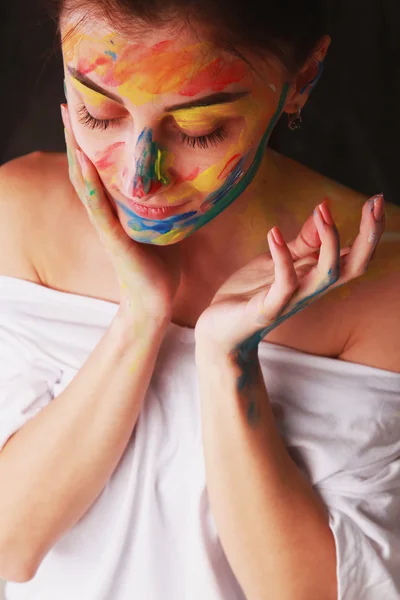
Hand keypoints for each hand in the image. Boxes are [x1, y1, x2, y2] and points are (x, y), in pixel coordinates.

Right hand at [61, 104, 181, 323]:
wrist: (156, 301)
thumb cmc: (160, 265)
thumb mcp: (165, 226)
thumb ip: (166, 204)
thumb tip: (190, 181)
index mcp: (116, 210)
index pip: (98, 170)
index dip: (91, 143)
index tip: (87, 112)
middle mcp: (105, 214)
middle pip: (84, 170)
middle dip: (75, 138)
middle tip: (66, 105)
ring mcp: (106, 226)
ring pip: (85, 183)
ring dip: (75, 152)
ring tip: (67, 122)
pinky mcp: (113, 240)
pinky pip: (98, 209)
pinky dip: (90, 185)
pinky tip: (83, 161)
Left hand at [195, 195, 384, 356]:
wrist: (219, 330)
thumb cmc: (250, 294)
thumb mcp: (277, 261)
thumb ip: (302, 243)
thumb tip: (324, 209)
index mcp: (315, 278)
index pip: (355, 256)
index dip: (371, 230)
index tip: (377, 198)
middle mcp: (310, 290)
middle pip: (353, 267)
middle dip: (369, 236)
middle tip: (375, 203)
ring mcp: (291, 301)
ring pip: (327, 277)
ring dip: (330, 243)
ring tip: (324, 211)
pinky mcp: (268, 309)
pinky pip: (284, 285)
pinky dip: (282, 258)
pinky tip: (274, 232)